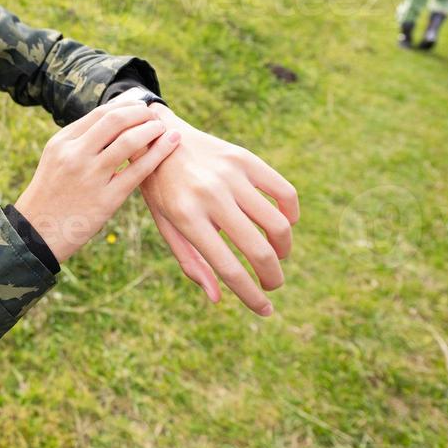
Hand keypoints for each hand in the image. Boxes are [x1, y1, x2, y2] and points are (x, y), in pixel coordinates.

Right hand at [13, 99, 182, 265]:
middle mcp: (75, 155)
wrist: (38, 233)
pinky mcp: (106, 199)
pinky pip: (138, 171)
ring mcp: (90, 177)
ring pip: (129, 141)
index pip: (100, 113)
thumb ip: (81, 139)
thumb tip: (113, 116)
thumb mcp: (57, 159)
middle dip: (140, 112)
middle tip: (154, 115)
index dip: (126, 105)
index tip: (140, 106)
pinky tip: (170, 144)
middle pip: (115, 119)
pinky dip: (158, 153)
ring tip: (163, 128)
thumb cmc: (53, 193)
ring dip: (152, 129)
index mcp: (62, 142)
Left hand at [131, 104, 299, 315]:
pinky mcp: (245, 158)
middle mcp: (211, 195)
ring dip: (284, 250)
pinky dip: (291, 214)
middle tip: (272, 284)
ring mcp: (231, 174)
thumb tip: (217, 298)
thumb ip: (191, 262)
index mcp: (187, 217)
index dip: (251, 295)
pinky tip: (284, 224)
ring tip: (276, 256)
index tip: (265, 310)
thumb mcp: (165, 226)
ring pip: (279, 224)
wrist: (156, 137)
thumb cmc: (160, 190)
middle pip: (260, 250)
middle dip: (273, 277)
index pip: (229, 268)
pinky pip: (285, 192)